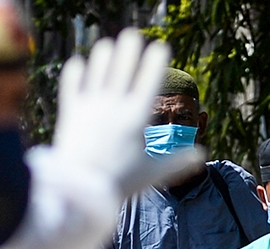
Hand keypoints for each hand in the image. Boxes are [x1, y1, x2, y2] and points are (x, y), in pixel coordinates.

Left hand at [54, 28, 202, 196]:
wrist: (80, 192)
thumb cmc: (118, 184)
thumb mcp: (152, 174)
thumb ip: (177, 162)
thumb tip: (201, 155)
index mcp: (136, 118)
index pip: (148, 81)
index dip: (155, 61)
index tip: (160, 47)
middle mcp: (113, 107)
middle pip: (122, 67)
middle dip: (129, 49)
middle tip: (133, 35)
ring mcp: (89, 107)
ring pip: (97, 71)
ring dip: (103, 56)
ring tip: (107, 46)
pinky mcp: (69, 113)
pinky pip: (71, 85)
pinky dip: (75, 72)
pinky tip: (78, 64)